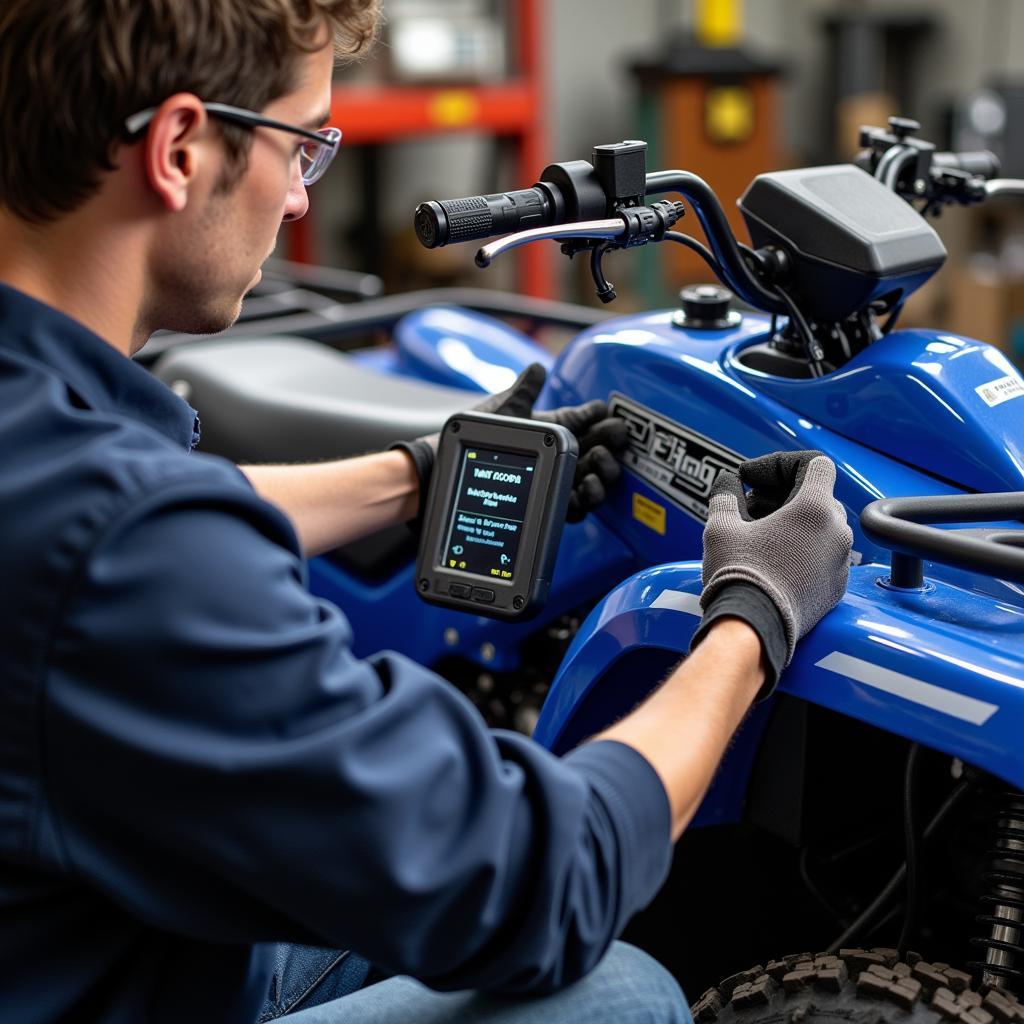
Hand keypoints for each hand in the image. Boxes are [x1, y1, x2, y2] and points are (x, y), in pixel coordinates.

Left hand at [474, 363, 627, 522]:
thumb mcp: (503, 409)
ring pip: (595, 478)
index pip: (587, 421)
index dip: (601, 417)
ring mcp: (558, 480)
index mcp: (553, 429)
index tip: (607, 413)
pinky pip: (579, 504)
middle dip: (611, 442)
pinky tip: (589, 484)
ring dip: (605, 469)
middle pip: (598, 450)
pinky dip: (590, 496)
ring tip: (600, 459)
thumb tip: (538, 368)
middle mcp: (560, 456)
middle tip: (614, 436)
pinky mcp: (552, 503)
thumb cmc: (476, 436)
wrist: (456, 462)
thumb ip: (525, 391)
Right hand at [690, 450, 852, 697]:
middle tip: (750, 509)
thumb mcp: (721, 527)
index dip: (781, 464)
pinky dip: (803, 551)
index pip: (814, 464)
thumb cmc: (739, 577)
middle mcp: (836, 532)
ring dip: (794, 524)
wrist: (753, 629)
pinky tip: (774, 562)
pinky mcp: (837, 588)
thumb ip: (726, 495)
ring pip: (823, 527)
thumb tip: (726, 484)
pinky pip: (825, 557)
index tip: (755, 479)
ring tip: (761, 537)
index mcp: (813, 508)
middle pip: (817, 495)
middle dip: (783, 496)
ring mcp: (841, 562)